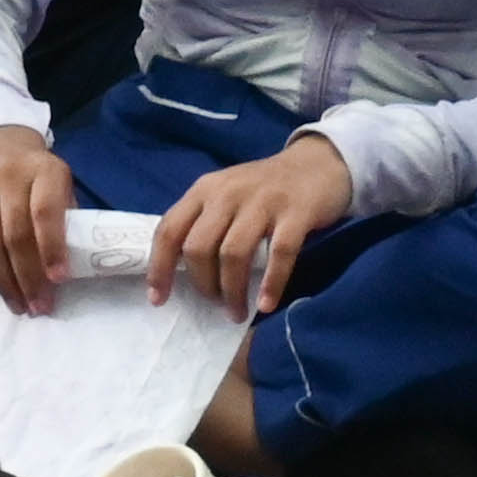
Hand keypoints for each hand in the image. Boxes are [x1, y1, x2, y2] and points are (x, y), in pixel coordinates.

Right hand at [0, 124, 73, 314]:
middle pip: (14, 233)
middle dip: (27, 278)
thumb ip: (64, 223)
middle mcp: (7, 170)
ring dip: (2, 281)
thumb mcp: (60, 189)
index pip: (45, 211)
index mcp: (44, 168)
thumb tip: (62, 277)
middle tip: (36, 307)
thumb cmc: (37, 180)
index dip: (51, 248)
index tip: (58, 280)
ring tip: (16, 304)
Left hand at [148, 132, 349, 317]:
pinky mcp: (296, 212)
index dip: (159, 267)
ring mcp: (262, 201)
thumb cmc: (264, 189)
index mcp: (204, 190)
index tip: (158, 299)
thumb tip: (179, 271)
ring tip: (237, 312)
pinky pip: (279, 254)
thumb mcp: (225, 195)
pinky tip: (266, 304)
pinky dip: (270, 283)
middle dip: (203, 284)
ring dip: (232, 291)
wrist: (318, 164)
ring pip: (233, 253)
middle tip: (215, 304)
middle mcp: (228, 193)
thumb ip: (203, 222)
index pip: (169, 230)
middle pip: (198, 247)